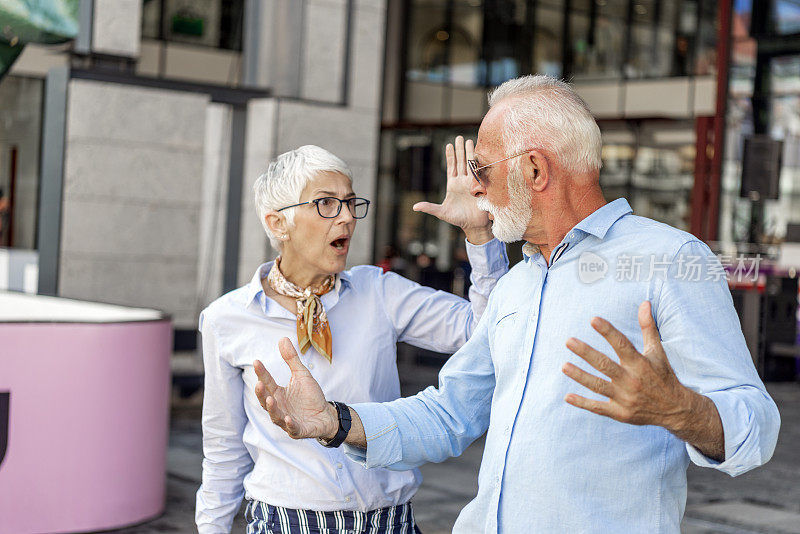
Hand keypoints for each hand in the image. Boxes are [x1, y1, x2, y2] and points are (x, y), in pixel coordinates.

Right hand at [254, 338, 337, 439]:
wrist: (325, 414)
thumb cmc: (310, 396)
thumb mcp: (301, 374)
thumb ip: (291, 359)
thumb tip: (282, 338)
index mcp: (277, 394)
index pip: (267, 382)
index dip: (261, 373)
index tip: (257, 361)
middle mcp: (279, 407)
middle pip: (265, 401)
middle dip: (260, 393)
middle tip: (259, 383)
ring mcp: (287, 420)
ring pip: (275, 416)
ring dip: (272, 409)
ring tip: (270, 399)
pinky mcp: (298, 430)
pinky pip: (292, 428)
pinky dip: (289, 424)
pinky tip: (288, 419)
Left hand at [413, 136, 492, 243]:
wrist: (473, 226)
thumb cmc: (457, 219)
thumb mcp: (441, 213)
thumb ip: (429, 208)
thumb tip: (415, 207)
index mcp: (452, 185)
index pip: (451, 167)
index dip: (450, 156)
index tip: (448, 144)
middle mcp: (462, 181)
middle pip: (461, 162)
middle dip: (460, 149)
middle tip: (459, 137)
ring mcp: (472, 183)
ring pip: (470, 164)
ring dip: (470, 153)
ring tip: (470, 141)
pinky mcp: (481, 187)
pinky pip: (480, 173)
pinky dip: (480, 163)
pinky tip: (481, 154)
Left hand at [561, 301, 692, 429]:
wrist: (676, 410)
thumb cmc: (663, 375)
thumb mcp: (657, 351)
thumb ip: (648, 327)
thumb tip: (644, 302)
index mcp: (640, 364)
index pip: (622, 344)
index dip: (608, 332)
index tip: (593, 319)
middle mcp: (632, 380)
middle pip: (605, 365)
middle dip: (586, 353)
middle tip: (568, 341)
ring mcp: (625, 398)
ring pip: (598, 386)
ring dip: (580, 376)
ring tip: (564, 366)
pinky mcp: (621, 413)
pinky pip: (599, 408)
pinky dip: (583, 403)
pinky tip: (567, 397)